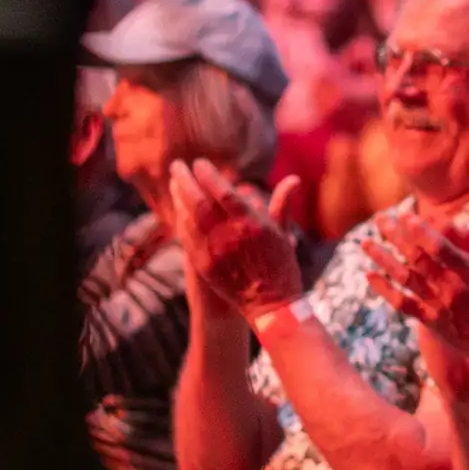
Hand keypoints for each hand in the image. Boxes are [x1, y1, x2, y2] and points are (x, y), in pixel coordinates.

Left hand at [167, 160, 303, 318]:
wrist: (270, 306)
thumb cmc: (280, 267)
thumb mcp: (283, 234)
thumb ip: (282, 204)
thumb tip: (294, 178)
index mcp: (252, 225)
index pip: (223, 192)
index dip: (208, 175)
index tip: (200, 163)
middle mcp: (230, 236)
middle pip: (199, 201)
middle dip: (184, 180)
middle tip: (177, 166)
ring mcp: (214, 251)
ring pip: (188, 217)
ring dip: (178, 197)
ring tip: (174, 182)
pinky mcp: (203, 264)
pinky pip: (186, 236)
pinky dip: (181, 219)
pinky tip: (179, 208)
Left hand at [361, 208, 468, 362]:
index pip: (440, 247)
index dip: (420, 231)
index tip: (404, 215)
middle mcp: (450, 288)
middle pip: (416, 258)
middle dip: (395, 236)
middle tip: (379, 219)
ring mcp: (438, 305)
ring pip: (405, 278)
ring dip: (383, 259)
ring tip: (365, 243)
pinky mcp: (430, 321)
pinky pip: (403, 304)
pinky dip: (385, 289)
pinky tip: (370, 275)